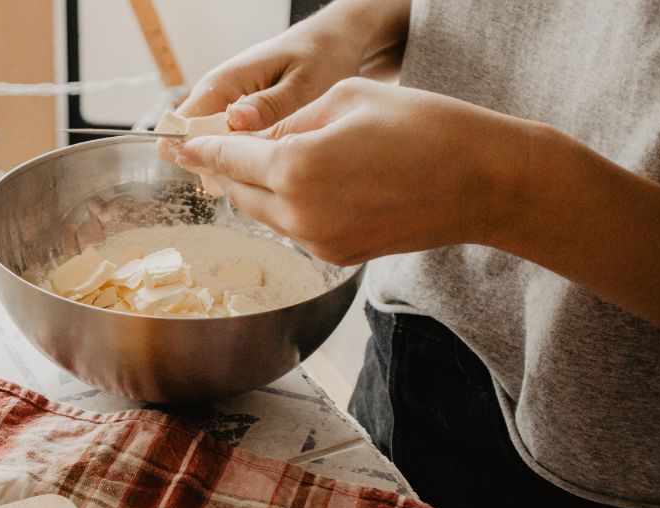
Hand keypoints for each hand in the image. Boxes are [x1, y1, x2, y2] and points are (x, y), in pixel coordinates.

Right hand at [158, 0, 409, 158]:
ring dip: (233, 166)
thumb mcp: (303, 82)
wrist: (330, 42)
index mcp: (224, 83)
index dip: (195, 153)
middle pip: (193, 143)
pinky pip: (227, 144)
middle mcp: (215, 95)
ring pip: (209, 148)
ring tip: (273, 172)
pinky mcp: (236, 116)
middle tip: (262, 177)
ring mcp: (224, 106)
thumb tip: (233, 120)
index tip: (230, 174)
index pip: (183, 123)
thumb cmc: (320, 57)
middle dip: (219, 167)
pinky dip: (245, 159)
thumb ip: (269, 104)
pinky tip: (273, 164)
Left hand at [177, 77, 659, 335]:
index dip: (196, 150)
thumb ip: (294, 122)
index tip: (171, 144)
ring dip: (255, 189)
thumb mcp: (348, 99)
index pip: (227, 159)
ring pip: (265, 213)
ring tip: (252, 163)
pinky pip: (295, 228)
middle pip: (239, 192)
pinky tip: (299, 183)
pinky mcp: (340, 255)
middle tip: (202, 152)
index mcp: (295, 169)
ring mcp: (319, 241)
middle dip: (223, 170)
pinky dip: (287, 205)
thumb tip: (262, 140)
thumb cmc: (428, 128)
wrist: (489, 183)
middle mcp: (299, 214)